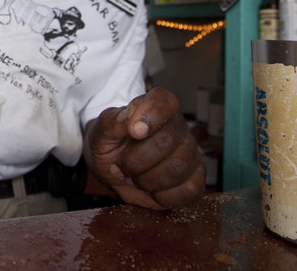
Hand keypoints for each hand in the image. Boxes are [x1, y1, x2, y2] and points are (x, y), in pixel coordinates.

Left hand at [83, 87, 205, 208]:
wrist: (110, 168)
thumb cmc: (108, 144)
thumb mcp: (100, 130)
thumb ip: (112, 121)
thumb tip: (128, 120)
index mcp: (154, 108)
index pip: (165, 101)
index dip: (151, 115)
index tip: (134, 131)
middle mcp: (177, 127)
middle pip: (168, 140)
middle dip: (137, 159)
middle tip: (122, 163)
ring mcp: (189, 153)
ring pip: (178, 168)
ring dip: (148, 180)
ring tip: (135, 177)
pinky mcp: (195, 179)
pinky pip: (190, 191)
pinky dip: (164, 196)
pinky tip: (152, 190)